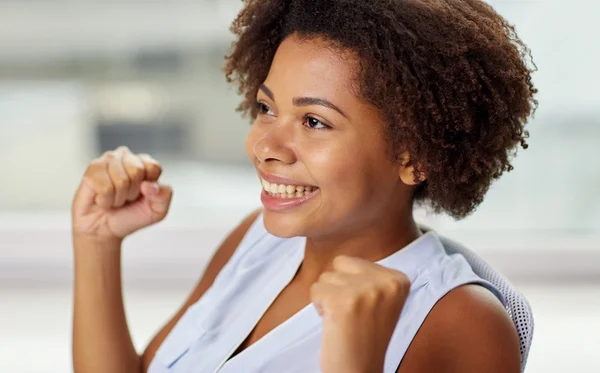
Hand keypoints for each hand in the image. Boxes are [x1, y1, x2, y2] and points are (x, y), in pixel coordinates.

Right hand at [72, 146, 172, 240]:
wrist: (104, 230)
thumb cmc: (131, 216)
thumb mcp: (157, 211)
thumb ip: (164, 195)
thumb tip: (149, 185)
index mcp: (144, 162)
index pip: (153, 167)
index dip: (149, 188)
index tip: (142, 196)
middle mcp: (125, 156)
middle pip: (137, 171)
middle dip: (132, 193)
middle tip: (125, 199)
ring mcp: (106, 160)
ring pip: (122, 180)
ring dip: (118, 198)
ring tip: (113, 199)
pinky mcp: (91, 169)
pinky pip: (105, 188)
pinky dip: (105, 201)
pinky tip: (101, 200)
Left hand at [310, 256, 410, 372]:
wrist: (359, 370)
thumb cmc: (363, 335)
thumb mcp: (380, 298)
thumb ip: (370, 274)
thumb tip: (346, 233)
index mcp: (399, 279)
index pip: (353, 261)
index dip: (350, 285)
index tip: (363, 309)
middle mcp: (386, 282)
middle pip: (338, 264)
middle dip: (337, 287)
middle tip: (351, 314)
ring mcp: (365, 291)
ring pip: (325, 277)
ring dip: (328, 298)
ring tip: (343, 320)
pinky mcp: (342, 302)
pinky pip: (314, 289)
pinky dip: (318, 307)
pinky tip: (334, 323)